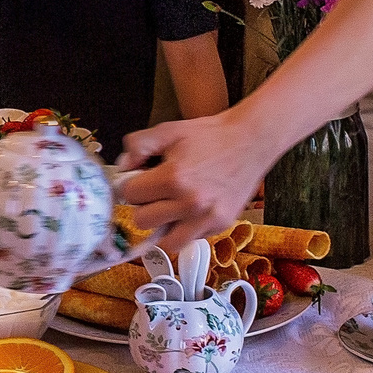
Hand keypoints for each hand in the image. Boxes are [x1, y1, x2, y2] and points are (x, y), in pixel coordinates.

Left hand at [112, 110, 274, 250]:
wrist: (250, 141)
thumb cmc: (209, 136)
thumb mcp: (168, 131)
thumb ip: (138, 146)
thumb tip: (122, 167)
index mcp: (173, 177)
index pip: (129, 195)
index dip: (130, 186)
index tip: (139, 181)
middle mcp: (190, 202)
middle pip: (142, 221)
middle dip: (145, 206)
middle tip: (157, 193)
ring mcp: (207, 218)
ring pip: (166, 242)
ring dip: (164, 226)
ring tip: (170, 209)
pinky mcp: (221, 225)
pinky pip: (191, 239)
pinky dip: (186, 229)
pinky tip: (191, 211)